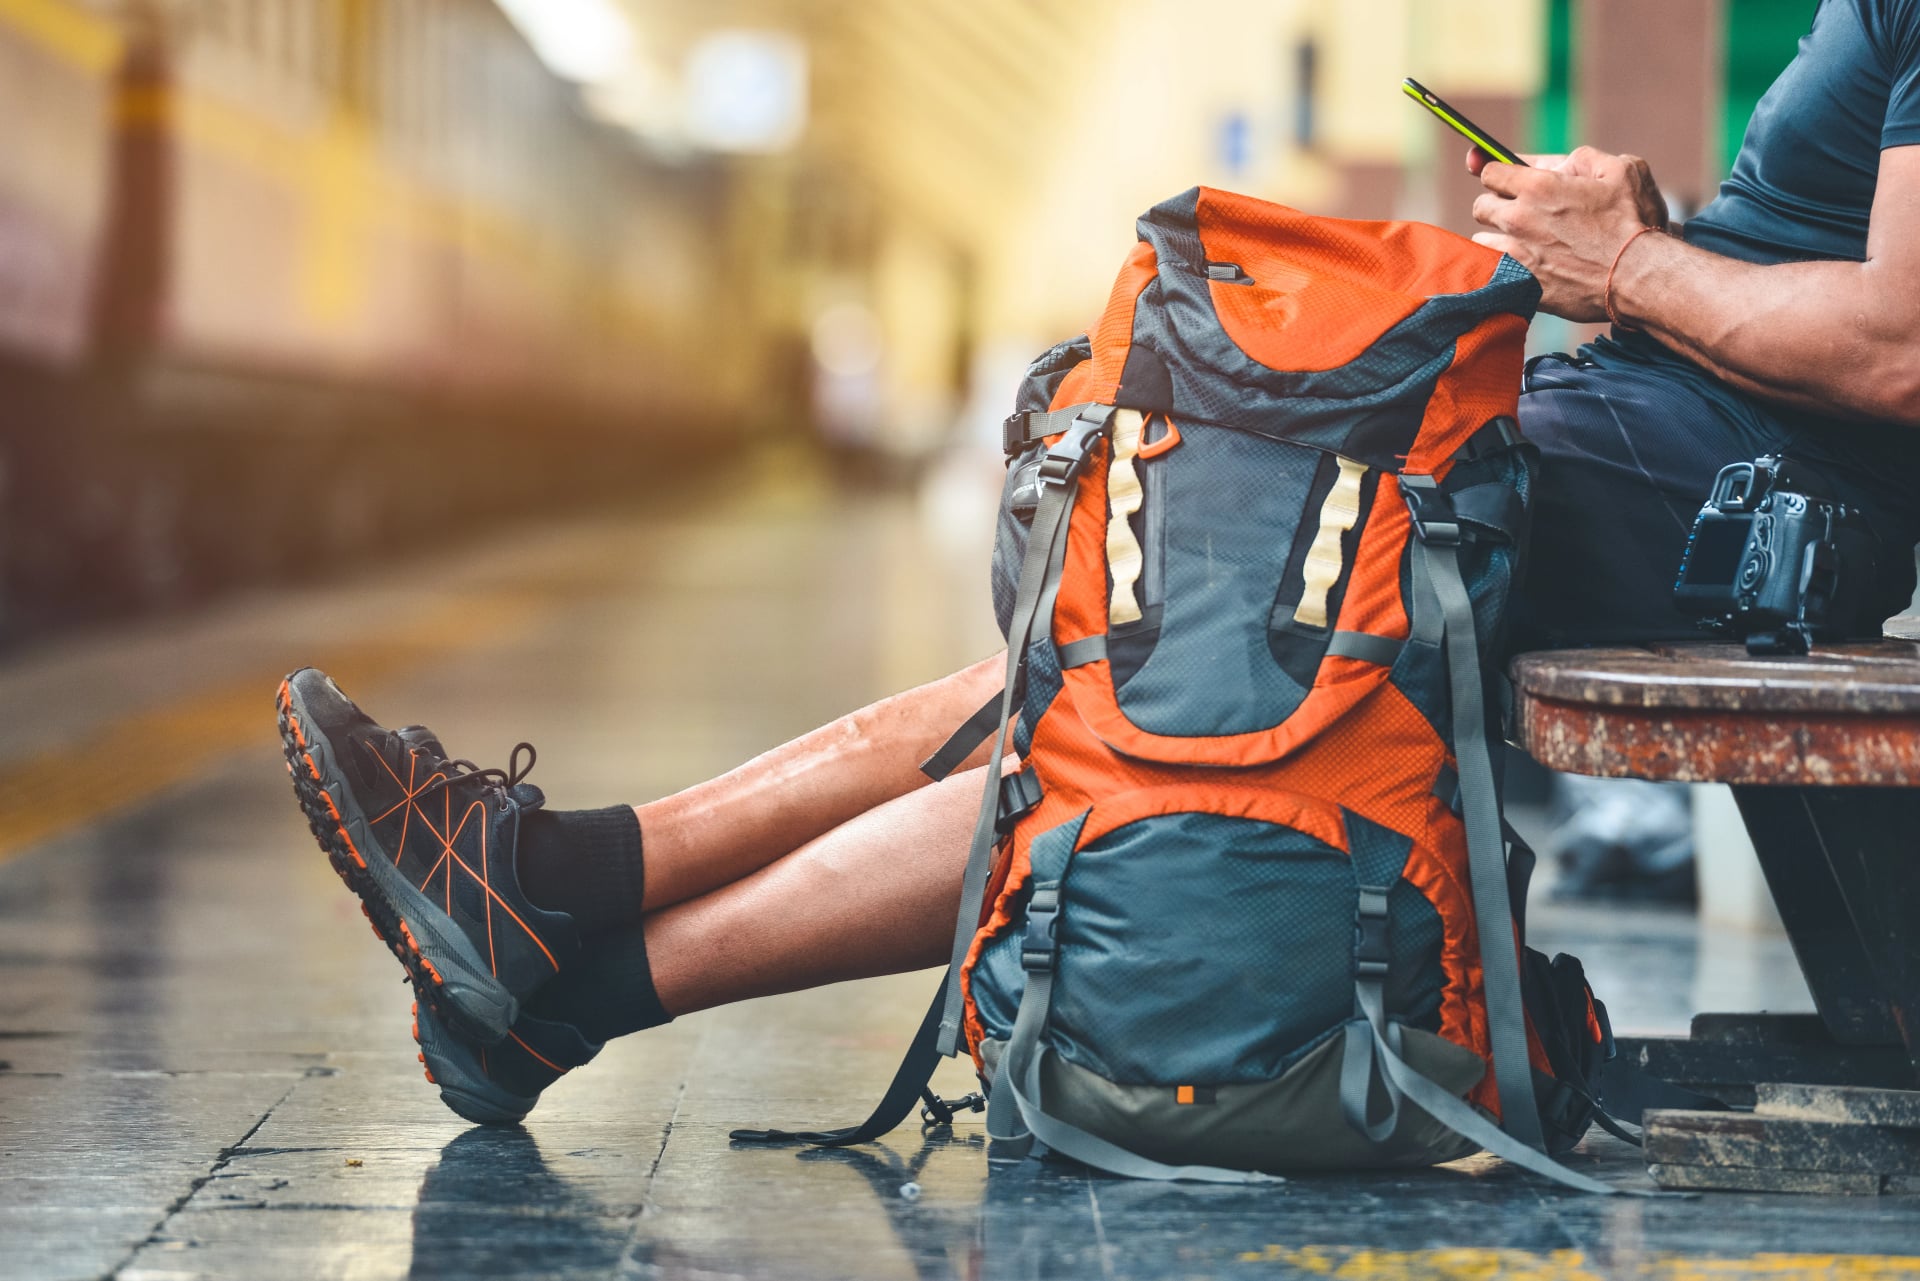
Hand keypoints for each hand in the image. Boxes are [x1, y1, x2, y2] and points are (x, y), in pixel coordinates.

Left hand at [1464, 145, 1668, 320]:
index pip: (1489, 172)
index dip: (1499, 175)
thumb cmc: (1634, 221)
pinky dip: (1500, 268)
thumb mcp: (1621, 170)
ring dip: (1497, 239)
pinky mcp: (1518, 285)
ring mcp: (1515, 255)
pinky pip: (1491, 272)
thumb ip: (1583, 160)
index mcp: (1538, 187)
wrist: (1637, 277)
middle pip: (1480, 207)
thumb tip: (1556, 164)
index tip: (1509, 182)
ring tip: (1523, 243)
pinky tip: (1522, 266)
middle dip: (1497, 206)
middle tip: (1521, 213)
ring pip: (1481, 242)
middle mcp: (1518, 219)